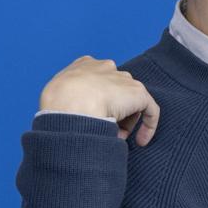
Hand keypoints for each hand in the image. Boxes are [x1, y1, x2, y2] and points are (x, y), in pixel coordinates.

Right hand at [38, 56, 161, 143]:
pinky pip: (150, 111)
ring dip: (124, 122)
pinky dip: (148, 126)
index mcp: (84, 65)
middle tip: (104, 128)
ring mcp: (123, 79)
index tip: (94, 116)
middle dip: (112, 112)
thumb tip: (80, 116)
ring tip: (112, 136)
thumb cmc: (57, 103)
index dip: (98, 101)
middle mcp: (106, 67)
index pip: (98, 81)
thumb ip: (71, 99)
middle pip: (115, 92)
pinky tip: (141, 141)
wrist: (69, 103)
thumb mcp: (56, 95)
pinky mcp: (138, 93)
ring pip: (130, 103)